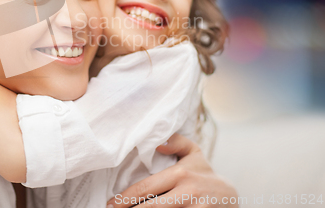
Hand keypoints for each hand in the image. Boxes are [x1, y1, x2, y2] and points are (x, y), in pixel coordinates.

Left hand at [106, 133, 238, 207]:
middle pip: (150, 207)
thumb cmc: (205, 173)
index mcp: (180, 174)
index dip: (125, 198)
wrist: (232, 197)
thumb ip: (176, 142)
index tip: (111, 204)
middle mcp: (187, 192)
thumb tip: (157, 144)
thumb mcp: (194, 153)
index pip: (145, 188)